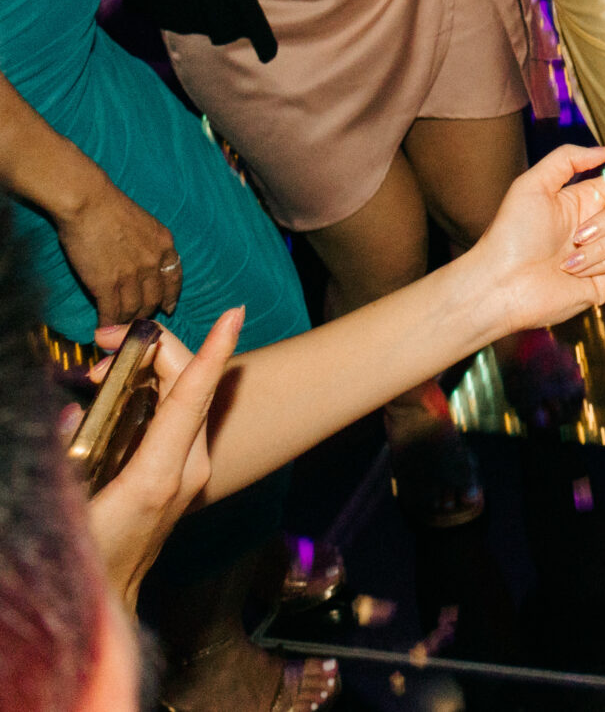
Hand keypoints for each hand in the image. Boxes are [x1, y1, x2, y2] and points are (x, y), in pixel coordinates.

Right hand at [59, 180, 179, 326]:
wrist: (89, 202)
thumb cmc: (110, 207)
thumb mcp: (145, 223)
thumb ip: (149, 243)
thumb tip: (143, 257)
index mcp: (165, 245)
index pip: (174, 278)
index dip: (170, 296)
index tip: (168, 307)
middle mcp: (153, 263)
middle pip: (154, 299)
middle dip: (146, 312)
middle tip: (136, 320)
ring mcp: (132, 276)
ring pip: (135, 309)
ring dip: (127, 321)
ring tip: (119, 328)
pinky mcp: (107, 285)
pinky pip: (112, 312)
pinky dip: (109, 324)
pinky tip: (103, 329)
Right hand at [86, 307, 238, 604]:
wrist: (107, 596)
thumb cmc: (82, 554)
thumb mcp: (64, 503)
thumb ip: (67, 455)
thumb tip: (71, 412)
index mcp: (158, 474)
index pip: (192, 398)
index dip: (212, 352)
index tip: (233, 315)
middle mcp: (187, 467)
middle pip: (189, 385)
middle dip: (154, 350)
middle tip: (101, 342)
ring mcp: (192, 469)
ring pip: (186, 396)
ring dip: (149, 369)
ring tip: (96, 369)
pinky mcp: (185, 470)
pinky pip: (179, 414)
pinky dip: (153, 390)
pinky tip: (113, 390)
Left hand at [459, 143, 604, 334]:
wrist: (500, 285)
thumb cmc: (509, 236)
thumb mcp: (531, 185)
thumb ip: (568, 159)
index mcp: (589, 198)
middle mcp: (604, 222)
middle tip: (577, 235)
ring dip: (600, 246)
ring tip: (567, 260)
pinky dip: (603, 265)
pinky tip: (577, 274)